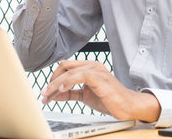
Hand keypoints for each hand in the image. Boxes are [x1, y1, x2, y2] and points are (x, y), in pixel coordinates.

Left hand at [41, 60, 160, 121]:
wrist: (127, 106)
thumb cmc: (110, 100)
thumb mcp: (85, 96)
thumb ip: (70, 93)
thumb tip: (54, 95)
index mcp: (89, 68)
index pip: (66, 67)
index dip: (53, 79)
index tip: (46, 92)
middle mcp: (91, 65)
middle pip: (64, 66)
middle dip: (51, 80)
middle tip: (44, 94)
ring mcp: (95, 70)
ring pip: (68, 71)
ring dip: (55, 84)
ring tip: (48, 95)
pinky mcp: (98, 77)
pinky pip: (78, 76)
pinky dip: (67, 82)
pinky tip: (61, 91)